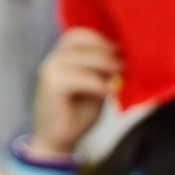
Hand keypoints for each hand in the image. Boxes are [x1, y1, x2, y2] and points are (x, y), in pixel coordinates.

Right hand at [31, 29, 120, 154]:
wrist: (57, 140)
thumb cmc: (76, 114)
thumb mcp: (96, 88)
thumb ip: (103, 73)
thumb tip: (122, 59)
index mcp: (62, 57)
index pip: (80, 35)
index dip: (101, 39)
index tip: (120, 51)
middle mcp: (54, 59)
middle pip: (80, 41)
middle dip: (105, 50)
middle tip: (123, 63)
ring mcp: (50, 70)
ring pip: (80, 56)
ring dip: (103, 63)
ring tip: (119, 73)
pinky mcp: (51, 84)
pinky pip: (78, 77)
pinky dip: (96, 82)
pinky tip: (108, 90)